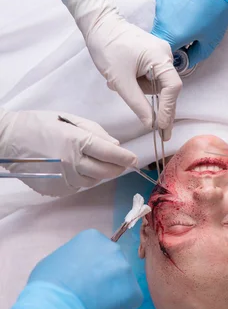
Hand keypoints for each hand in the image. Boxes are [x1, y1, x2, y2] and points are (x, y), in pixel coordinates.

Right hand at [0, 110, 136, 196]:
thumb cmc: (37, 124)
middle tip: (122, 163)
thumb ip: (94, 131)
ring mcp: (63, 179)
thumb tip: (115, 146)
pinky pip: (77, 186)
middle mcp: (71, 163)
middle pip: (105, 172)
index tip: (134, 159)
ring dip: (99, 173)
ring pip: (93, 181)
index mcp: (75, 141)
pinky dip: (82, 179)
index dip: (125, 157)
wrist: (7, 140)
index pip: (109, 153)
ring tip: (92, 161)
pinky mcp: (55, 189)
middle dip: (117, 167)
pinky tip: (75, 168)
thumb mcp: (68, 119)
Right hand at [7, 230, 142, 308]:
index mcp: (93, 238)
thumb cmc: (47, 285)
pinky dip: (120, 307)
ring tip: (94, 304)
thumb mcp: (56, 259)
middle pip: (113, 264)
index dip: (91, 267)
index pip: (99, 251)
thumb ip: (74, 258)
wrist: (54, 307)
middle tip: (90, 292)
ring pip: (123, 282)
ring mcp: (125, 268)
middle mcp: (112, 248)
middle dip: (105, 277)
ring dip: (113, 292)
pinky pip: (130, 299)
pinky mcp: (133, 291)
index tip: (82, 278)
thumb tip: (80, 267)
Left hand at [55, 0, 181, 139]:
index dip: (168, 109)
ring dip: (140, 90)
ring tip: (119, 82)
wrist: (99, 24)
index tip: (162, 127)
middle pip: (167, 89)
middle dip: (157, 107)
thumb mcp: (121, 81)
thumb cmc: (108, 48)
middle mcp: (165, 55)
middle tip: (159, 132)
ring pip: (157, 85)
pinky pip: (151, 78)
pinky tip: (124, 79)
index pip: (172, 88)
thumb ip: (138, 104)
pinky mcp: (153, 56)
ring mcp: (160, 55)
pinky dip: (139, 83)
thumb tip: (151, 124)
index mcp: (161, 58)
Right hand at [151, 0, 227, 66]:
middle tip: (189, 35)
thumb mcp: (211, 39)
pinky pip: (164, 7)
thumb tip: (187, 60)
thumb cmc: (215, 7)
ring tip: (190, 16)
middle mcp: (160, 19)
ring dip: (173, 23)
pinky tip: (186, 4)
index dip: (172, 56)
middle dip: (173, 39)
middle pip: (161, 37)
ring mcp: (159, 4)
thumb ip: (196, 55)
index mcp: (171, 34)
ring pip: (162, 21)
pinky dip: (173, 9)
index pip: (163, 54)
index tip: (181, 54)